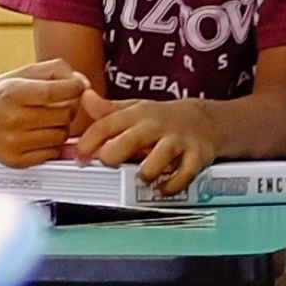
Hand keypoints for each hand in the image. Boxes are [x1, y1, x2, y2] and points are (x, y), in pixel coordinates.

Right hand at [0, 59, 89, 167]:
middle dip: (69, 107)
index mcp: (12, 93)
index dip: (74, 88)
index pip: (56, 92)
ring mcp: (13, 142)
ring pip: (62, 135)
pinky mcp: (15, 161)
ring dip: (61, 126)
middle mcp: (11, 119)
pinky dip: (53, 144)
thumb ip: (56, 71)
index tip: (77, 87)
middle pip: (64, 115)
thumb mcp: (23, 73)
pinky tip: (40, 134)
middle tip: (59, 104)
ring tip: (47, 119)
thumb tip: (83, 84)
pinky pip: (52, 153)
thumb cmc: (0, 94)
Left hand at [74, 91, 220, 194]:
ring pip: (159, 158)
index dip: (88, 142)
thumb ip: (107, 110)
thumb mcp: (135, 109)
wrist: (206, 120)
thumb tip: (84, 97)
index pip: (106, 124)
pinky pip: (184, 175)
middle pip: (130, 140)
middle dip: (113, 156)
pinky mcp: (196, 156)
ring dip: (146, 173)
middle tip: (108, 165)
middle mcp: (156, 126)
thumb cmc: (162, 119)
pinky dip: (171, 186)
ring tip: (140, 179)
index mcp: (137, 114)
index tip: (80, 158)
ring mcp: (177, 141)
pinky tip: (161, 188)